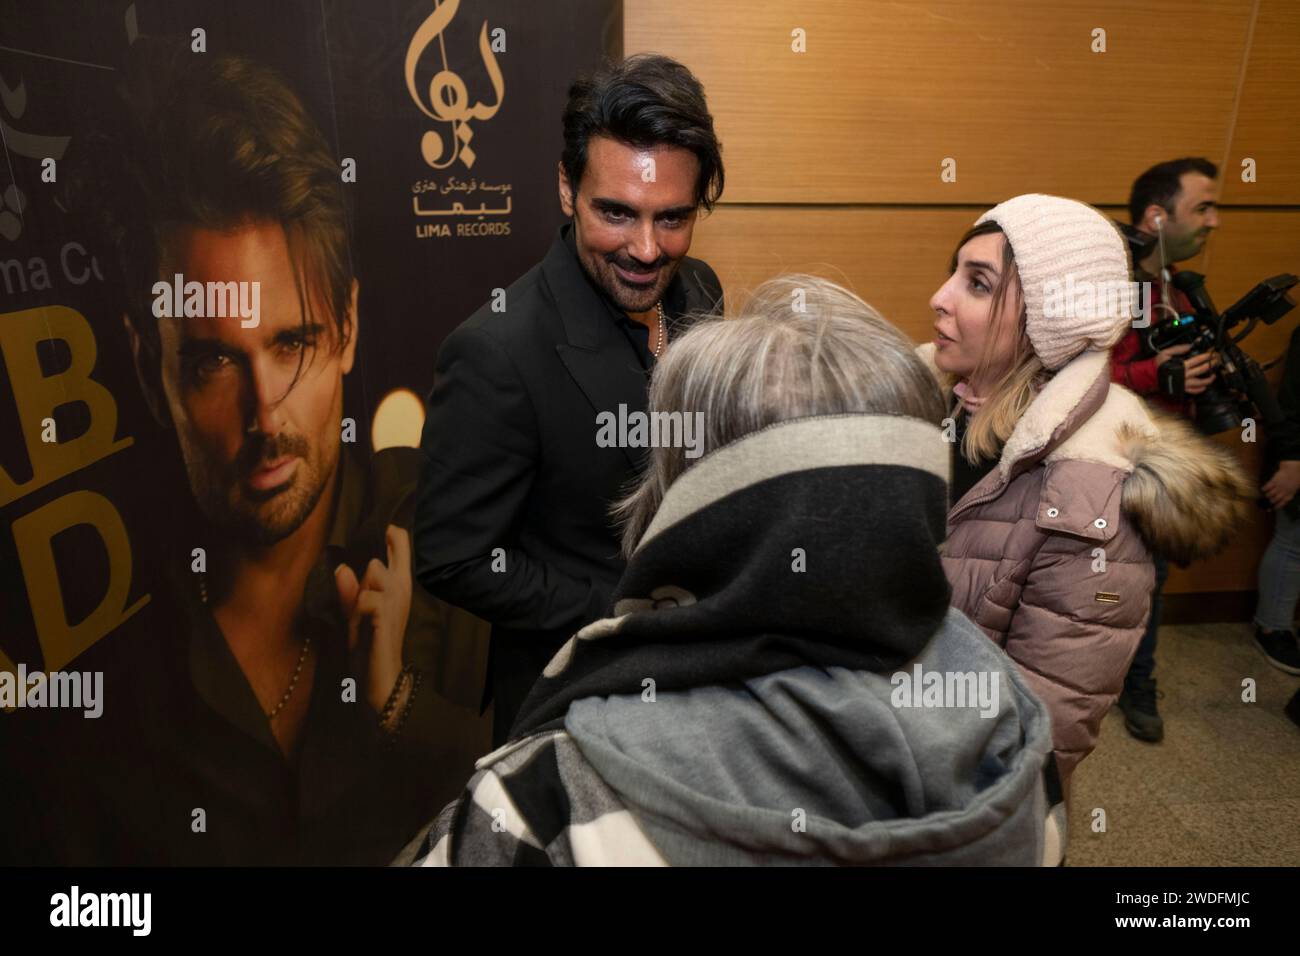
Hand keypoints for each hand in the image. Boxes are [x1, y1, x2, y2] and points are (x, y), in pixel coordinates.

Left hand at [334, 525, 412, 716]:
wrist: (380, 677)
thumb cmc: (369, 644)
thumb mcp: (355, 614)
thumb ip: (350, 591)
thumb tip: (342, 567)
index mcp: (398, 584)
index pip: (401, 545)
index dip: (393, 534)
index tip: (387, 531)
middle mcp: (401, 588)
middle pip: (382, 556)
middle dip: (364, 576)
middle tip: (361, 606)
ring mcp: (396, 600)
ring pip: (373, 570)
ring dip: (359, 591)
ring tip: (360, 615)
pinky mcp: (386, 614)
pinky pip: (365, 596)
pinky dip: (356, 609)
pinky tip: (361, 625)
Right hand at [1155, 344, 1216, 394]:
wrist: (1150, 376)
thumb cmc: (1157, 365)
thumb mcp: (1165, 353)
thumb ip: (1178, 349)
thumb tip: (1189, 346)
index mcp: (1181, 366)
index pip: (1197, 360)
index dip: (1206, 356)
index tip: (1211, 354)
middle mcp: (1184, 375)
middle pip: (1202, 370)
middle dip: (1211, 365)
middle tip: (1216, 362)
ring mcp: (1184, 383)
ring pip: (1200, 382)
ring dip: (1208, 379)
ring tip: (1214, 376)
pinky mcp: (1181, 389)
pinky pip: (1193, 391)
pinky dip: (1200, 389)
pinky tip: (1204, 387)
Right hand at [1263, 460, 1299, 509]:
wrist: (1295, 469)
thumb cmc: (1297, 477)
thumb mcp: (1296, 486)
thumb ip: (1291, 491)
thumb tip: (1287, 495)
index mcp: (1290, 493)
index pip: (1283, 502)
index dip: (1278, 506)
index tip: (1275, 508)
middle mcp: (1283, 492)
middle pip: (1275, 499)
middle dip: (1272, 501)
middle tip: (1270, 501)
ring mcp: (1278, 487)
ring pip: (1270, 494)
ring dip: (1267, 495)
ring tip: (1266, 495)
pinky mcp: (1274, 481)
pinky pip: (1267, 487)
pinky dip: (1264, 489)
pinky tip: (1262, 489)